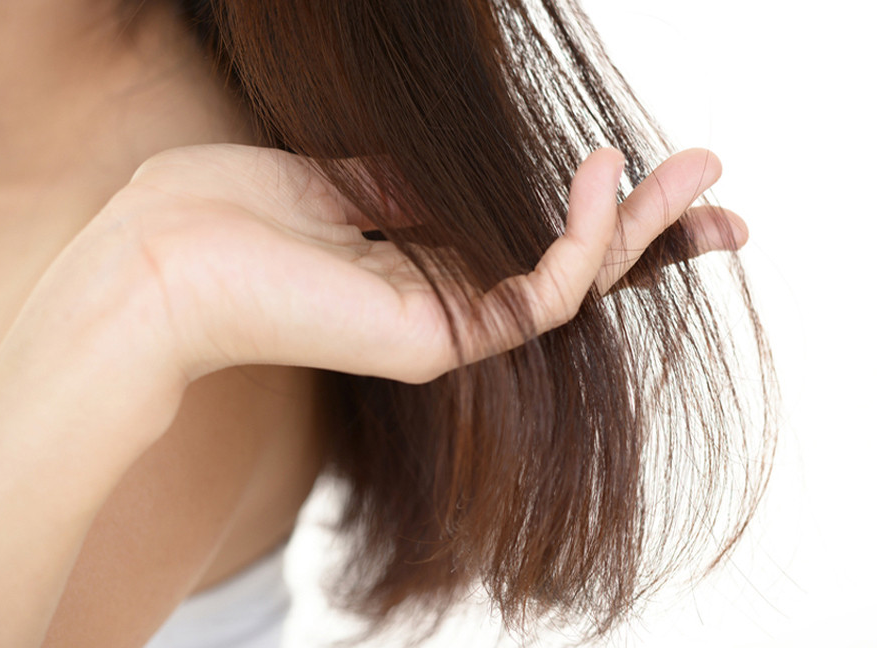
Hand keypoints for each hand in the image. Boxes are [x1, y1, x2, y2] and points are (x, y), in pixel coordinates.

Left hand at [102, 144, 741, 384]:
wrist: (160, 261)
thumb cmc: (229, 215)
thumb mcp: (337, 179)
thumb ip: (409, 185)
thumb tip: (466, 167)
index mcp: (422, 263)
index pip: (531, 243)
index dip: (601, 217)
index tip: (653, 177)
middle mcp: (445, 300)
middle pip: (572, 269)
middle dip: (650, 230)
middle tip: (716, 178)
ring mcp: (448, 325)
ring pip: (574, 284)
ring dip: (639, 228)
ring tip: (693, 171)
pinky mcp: (441, 336)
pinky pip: (539, 294)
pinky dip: (578, 237)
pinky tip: (597, 172)